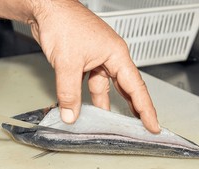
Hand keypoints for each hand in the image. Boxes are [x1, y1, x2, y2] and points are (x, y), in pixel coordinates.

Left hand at [30, 0, 159, 132]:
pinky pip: (90, 84)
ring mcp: (96, 59)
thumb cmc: (63, 23)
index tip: (153, 124)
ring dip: (107, 105)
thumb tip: (71, 115)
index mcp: (116, 54)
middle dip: (134, 108)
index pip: (136, 87)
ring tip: (113, 124)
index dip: (146, 108)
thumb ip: (69, 93)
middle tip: (142, 127)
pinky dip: (88, 97)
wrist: (46, 9)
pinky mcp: (83, 61)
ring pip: (106, 87)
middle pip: (126, 88)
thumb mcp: (68, 63)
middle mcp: (110, 57)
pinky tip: (87, 108)